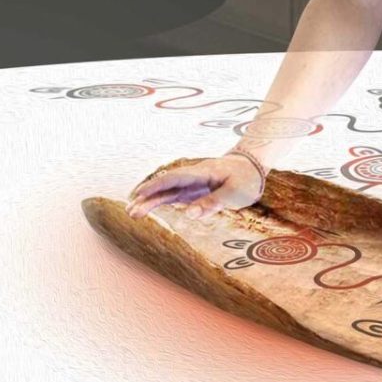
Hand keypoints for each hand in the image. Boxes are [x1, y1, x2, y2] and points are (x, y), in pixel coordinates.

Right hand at [127, 153, 264, 219]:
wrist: (250, 167)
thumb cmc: (245, 179)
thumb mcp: (234, 193)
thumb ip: (212, 203)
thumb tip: (188, 215)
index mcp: (201, 173)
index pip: (174, 179)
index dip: (156, 186)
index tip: (140, 194)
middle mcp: (191, 178)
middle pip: (165, 186)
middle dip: (147, 197)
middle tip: (131, 210)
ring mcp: (190, 185)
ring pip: (165, 193)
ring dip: (149, 201)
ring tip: (132, 213)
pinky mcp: (191, 192)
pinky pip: (172, 197)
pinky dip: (158, 203)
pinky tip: (145, 208)